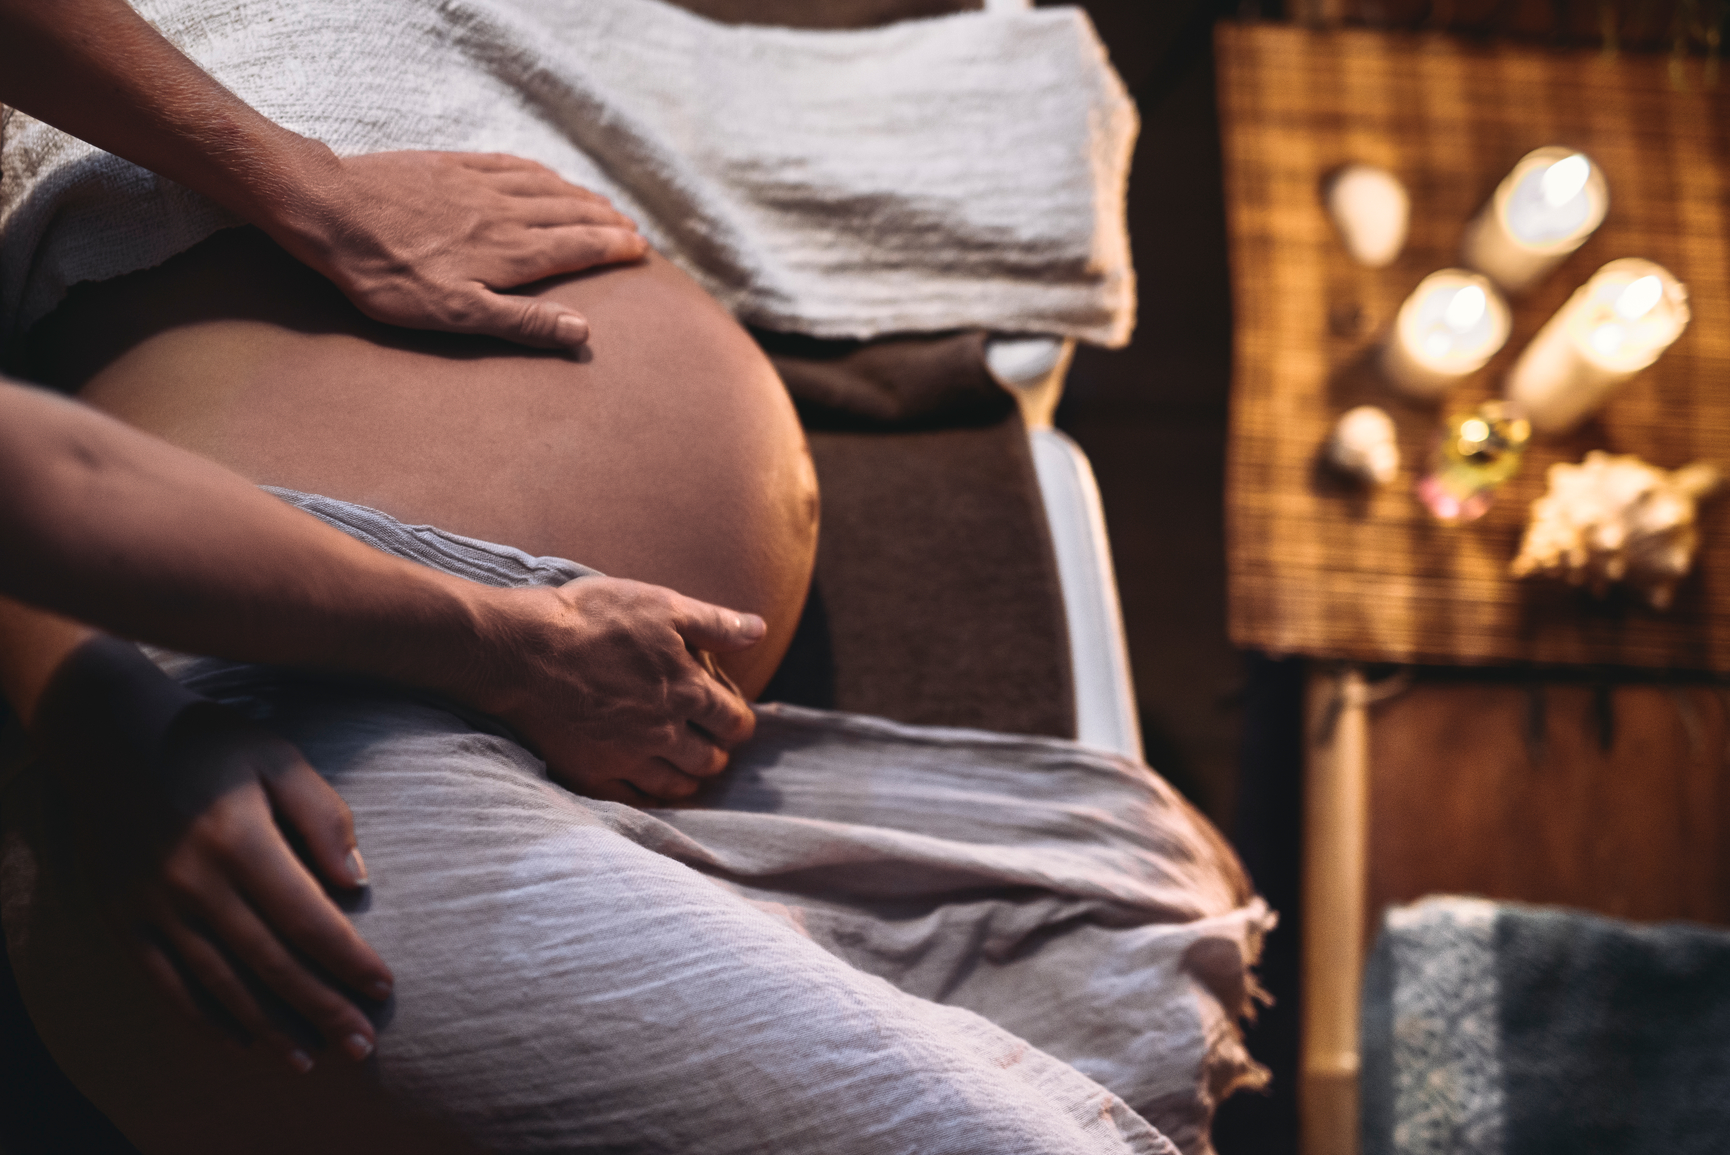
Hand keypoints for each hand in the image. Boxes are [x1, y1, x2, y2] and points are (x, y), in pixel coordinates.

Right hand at [39, 642, 392, 1073]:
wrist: (109, 737)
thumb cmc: (210, 744)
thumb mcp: (276, 758)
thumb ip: (323, 815)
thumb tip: (355, 881)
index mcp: (239, 841)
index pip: (308, 919)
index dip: (348, 960)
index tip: (384, 988)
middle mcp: (194, 884)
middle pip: (270, 963)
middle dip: (322, 1009)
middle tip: (362, 1046)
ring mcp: (154, 907)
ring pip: (220, 984)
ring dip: (268, 1028)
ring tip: (308, 1059)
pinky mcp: (122, 919)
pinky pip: (166, 983)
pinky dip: (204, 1018)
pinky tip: (239, 1041)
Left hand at [269, 147, 648, 348]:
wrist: (331, 211)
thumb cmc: (388, 275)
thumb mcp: (455, 315)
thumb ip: (522, 323)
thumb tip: (582, 331)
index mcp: (512, 253)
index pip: (580, 247)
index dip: (614, 248)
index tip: (641, 251)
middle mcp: (506, 214)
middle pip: (572, 213)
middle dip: (607, 221)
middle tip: (633, 229)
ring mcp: (479, 185)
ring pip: (547, 187)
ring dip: (581, 195)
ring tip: (603, 204)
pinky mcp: (452, 167)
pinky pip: (511, 165)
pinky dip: (541, 171)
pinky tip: (547, 174)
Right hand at [477, 578, 763, 803]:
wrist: (520, 650)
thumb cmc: (591, 619)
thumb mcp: (661, 605)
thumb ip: (715, 623)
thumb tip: (760, 630)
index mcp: (686, 691)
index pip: (734, 722)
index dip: (738, 720)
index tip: (730, 716)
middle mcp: (663, 733)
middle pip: (709, 760)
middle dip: (715, 751)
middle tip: (706, 741)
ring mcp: (626, 759)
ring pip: (675, 786)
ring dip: (686, 777)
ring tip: (682, 765)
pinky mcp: (590, 775)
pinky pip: (631, 800)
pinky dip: (646, 795)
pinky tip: (645, 784)